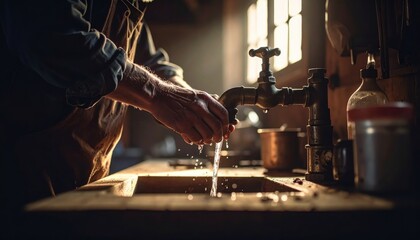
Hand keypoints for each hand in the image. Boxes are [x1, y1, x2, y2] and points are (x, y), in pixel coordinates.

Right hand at [107, 62, 234, 144]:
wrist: (158, 95)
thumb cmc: (176, 96)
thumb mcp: (195, 95)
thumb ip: (206, 105)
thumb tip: (217, 119)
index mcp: (205, 98)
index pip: (223, 113)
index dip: (225, 124)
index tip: (224, 129)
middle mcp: (200, 107)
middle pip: (217, 126)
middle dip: (219, 136)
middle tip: (216, 139)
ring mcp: (191, 117)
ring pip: (208, 134)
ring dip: (207, 140)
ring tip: (204, 140)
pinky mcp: (182, 125)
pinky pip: (196, 138)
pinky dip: (197, 141)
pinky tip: (194, 139)